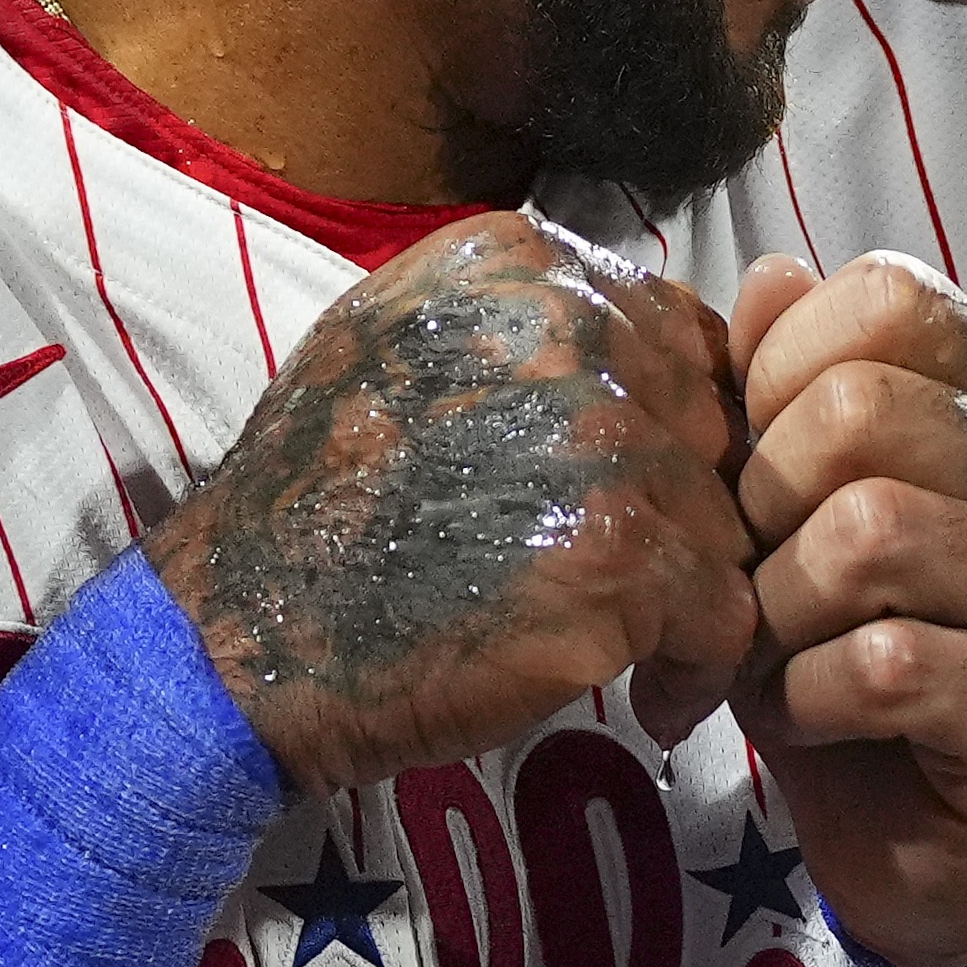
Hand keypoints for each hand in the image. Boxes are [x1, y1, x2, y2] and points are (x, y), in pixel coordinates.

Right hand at [144, 212, 759, 795]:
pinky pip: (726, 609)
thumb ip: (520, 323)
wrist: (240, 635)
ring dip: (693, 588)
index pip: (678, 330)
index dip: (672, 420)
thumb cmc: (311, 504)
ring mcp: (605, 438)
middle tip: (646, 576)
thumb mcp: (394, 342)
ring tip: (643, 646)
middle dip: (688, 500)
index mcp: (523, 268)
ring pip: (726, 513)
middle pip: (710, 418)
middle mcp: (575, 329)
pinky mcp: (623, 553)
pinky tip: (653, 698)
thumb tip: (639, 346)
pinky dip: (701, 666)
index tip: (645, 489)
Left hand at [728, 252, 966, 966]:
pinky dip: (807, 699)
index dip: (784, 369)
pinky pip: (885, 665)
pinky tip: (811, 719)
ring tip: (771, 656)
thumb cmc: (858, 661)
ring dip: (776, 612)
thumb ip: (789, 394)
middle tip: (744, 577)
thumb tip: (773, 277)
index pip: (897, 300)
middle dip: (760, 502)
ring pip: (868, 535)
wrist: (936, 854)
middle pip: (862, 410)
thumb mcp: (799, 518)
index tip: (751, 458)